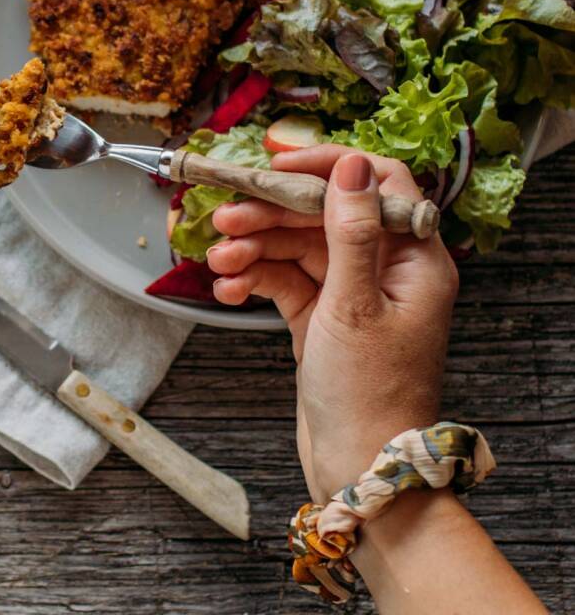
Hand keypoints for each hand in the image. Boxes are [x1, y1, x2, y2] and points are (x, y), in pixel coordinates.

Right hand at [206, 145, 457, 499]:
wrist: (357, 467)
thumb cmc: (370, 395)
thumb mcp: (354, 306)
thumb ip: (350, 232)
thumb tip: (353, 166)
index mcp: (413, 259)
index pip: (376, 184)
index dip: (328, 166)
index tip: (278, 164)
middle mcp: (385, 270)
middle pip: (323, 216)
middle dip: (272, 215)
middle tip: (226, 217)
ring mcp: (351, 294)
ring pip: (296, 249)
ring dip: (254, 249)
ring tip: (219, 260)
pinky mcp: (322, 318)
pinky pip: (284, 282)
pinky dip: (255, 281)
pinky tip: (229, 290)